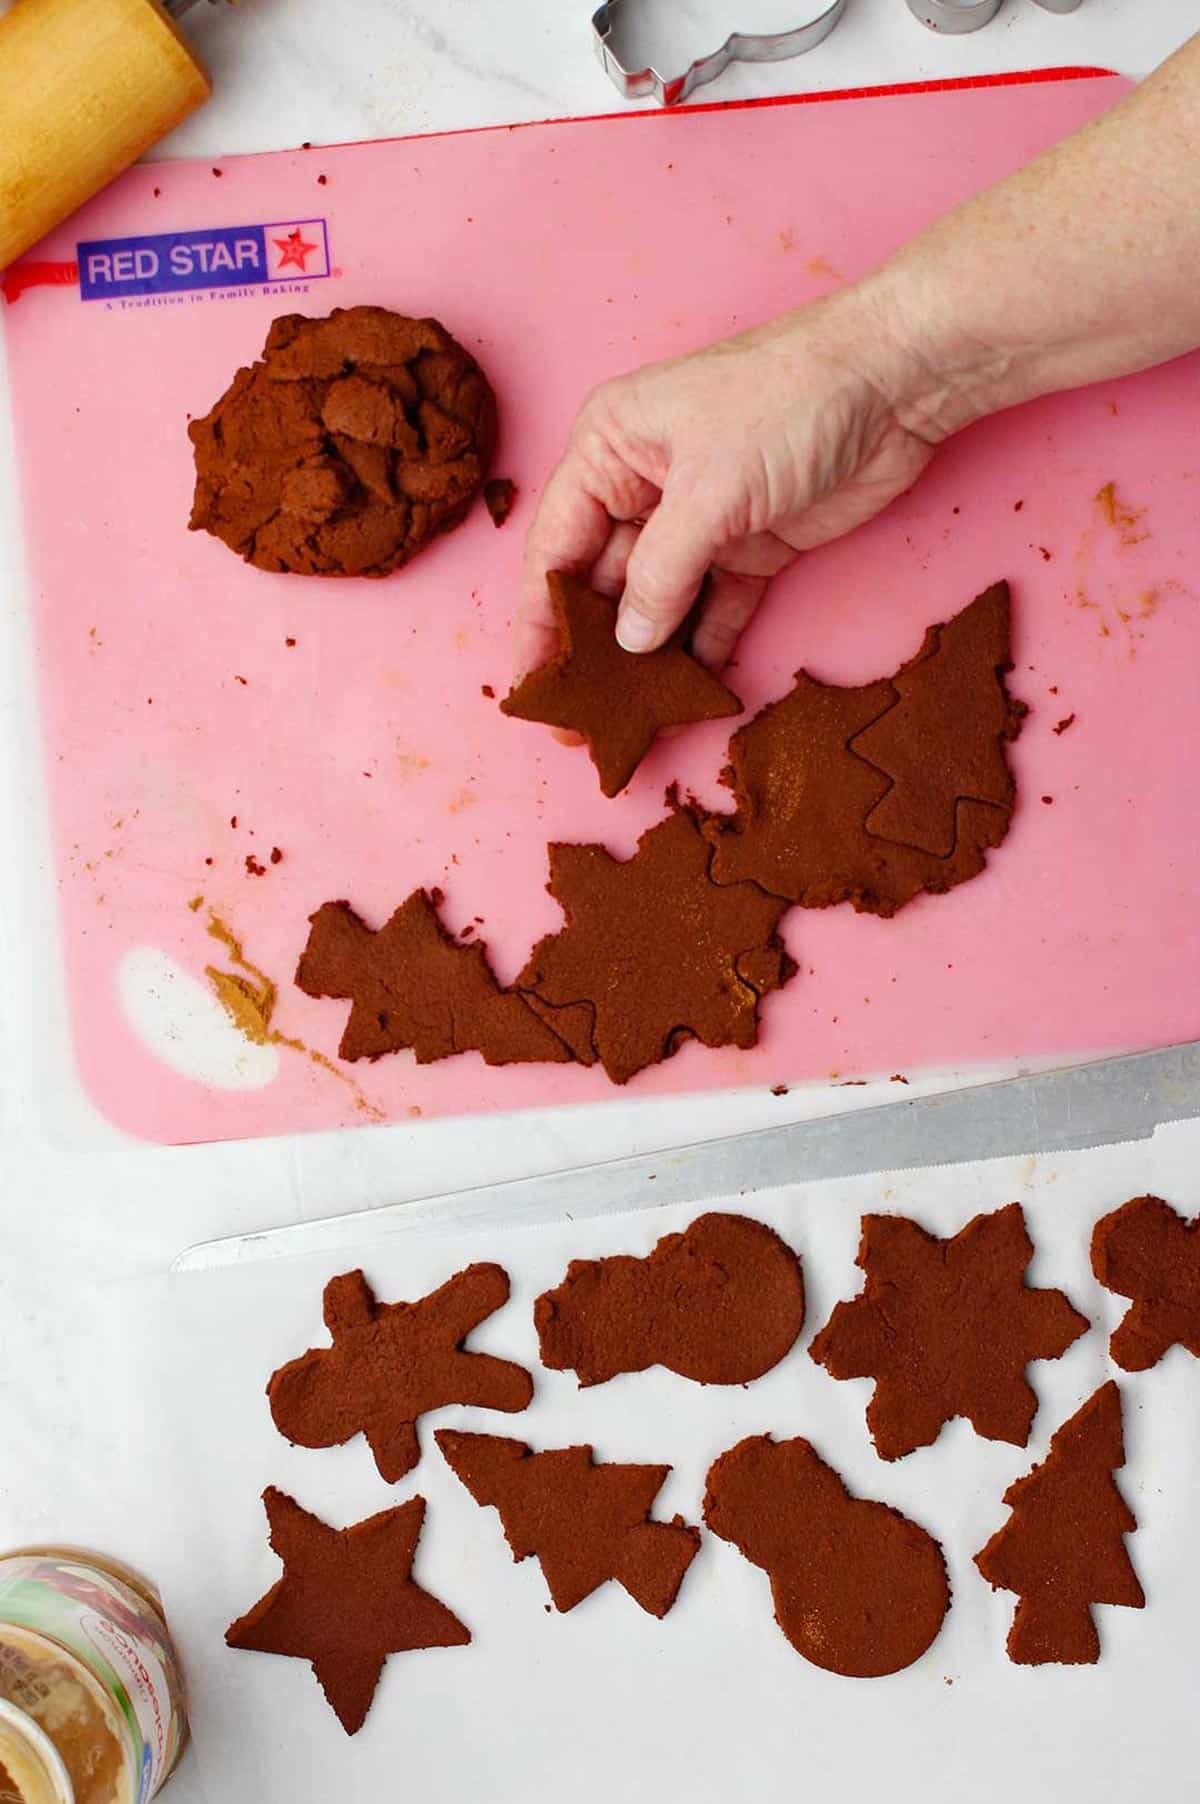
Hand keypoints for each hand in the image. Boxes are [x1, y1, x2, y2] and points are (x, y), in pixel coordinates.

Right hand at [516, 283, 947, 678]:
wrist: (894, 383)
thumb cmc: (787, 401)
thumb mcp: (708, 490)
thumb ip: (661, 573)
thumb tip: (630, 642)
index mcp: (610, 450)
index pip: (554, 548)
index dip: (539, 621)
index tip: (531, 685)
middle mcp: (645, 485)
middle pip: (601, 582)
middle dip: (592, 653)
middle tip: (580, 721)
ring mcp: (700, 518)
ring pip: (658, 603)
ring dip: (646, 660)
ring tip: (630, 721)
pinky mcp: (752, 544)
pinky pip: (716, 608)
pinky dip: (705, 648)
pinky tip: (690, 695)